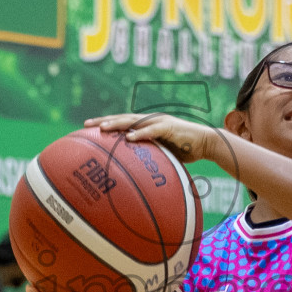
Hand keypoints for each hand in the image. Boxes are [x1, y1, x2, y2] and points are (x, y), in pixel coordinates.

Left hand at [85, 113, 221, 165]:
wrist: (206, 143)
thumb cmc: (184, 150)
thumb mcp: (162, 155)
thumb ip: (148, 157)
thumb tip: (133, 173)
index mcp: (146, 125)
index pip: (122, 123)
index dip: (106, 124)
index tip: (87, 128)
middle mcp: (150, 120)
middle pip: (122, 118)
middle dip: (104, 121)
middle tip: (86, 124)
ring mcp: (159, 122)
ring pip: (134, 121)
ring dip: (117, 124)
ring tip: (102, 128)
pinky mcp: (170, 127)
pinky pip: (152, 130)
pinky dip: (140, 133)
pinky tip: (129, 138)